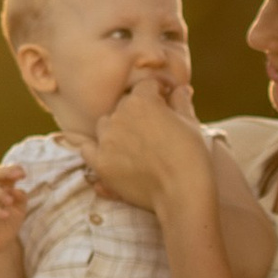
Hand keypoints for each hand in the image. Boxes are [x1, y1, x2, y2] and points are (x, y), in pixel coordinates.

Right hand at [0, 163, 27, 250]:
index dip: (11, 169)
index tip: (23, 173)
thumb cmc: (8, 223)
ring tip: (10, 201)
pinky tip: (6, 214)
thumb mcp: (19, 210)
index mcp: (0, 188)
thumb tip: (18, 190)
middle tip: (18, 176)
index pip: (3, 173)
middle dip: (4, 172)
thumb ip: (20, 198)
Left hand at [73, 84, 216, 216]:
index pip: (145, 86)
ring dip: (116, 129)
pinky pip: (88, 149)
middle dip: (138, 113)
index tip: (165, 103)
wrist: (182, 191)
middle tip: (153, 130)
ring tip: (133, 145)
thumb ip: (181, 101)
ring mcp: (107, 140)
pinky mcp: (100, 163)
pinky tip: (111, 155)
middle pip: (124, 105)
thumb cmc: (190, 155)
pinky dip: (97, 150)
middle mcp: (119, 115)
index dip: (157, 94)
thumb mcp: (190, 122)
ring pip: (105, 124)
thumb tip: (180, 89)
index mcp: (142, 100)